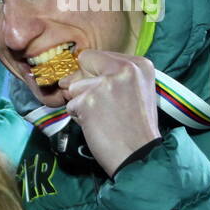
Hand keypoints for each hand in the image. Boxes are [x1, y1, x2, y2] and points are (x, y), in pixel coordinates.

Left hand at [57, 50, 159, 176]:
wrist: (140, 154)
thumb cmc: (135, 126)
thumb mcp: (134, 90)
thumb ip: (110, 75)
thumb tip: (70, 76)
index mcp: (138, 64)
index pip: (95, 56)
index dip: (93, 74)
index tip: (105, 90)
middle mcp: (124, 68)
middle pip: (82, 66)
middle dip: (83, 85)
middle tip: (102, 105)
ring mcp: (105, 84)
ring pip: (73, 87)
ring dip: (81, 104)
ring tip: (102, 117)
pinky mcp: (88, 101)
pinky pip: (70, 105)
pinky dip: (78, 117)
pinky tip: (97, 125)